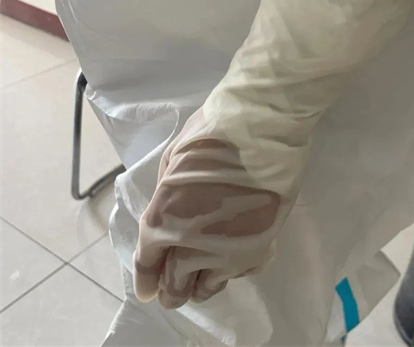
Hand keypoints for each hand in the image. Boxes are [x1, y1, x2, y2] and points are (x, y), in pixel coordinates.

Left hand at [134, 111, 280, 307]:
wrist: (262, 127)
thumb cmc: (211, 133)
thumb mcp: (172, 160)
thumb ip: (165, 198)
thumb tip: (169, 218)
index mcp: (163, 219)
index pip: (148, 264)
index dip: (147, 281)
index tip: (148, 290)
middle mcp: (192, 245)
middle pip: (176, 287)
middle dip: (170, 291)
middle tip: (172, 288)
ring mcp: (229, 252)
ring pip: (207, 288)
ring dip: (200, 284)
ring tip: (201, 273)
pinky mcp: (259, 249)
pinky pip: (240, 274)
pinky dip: (232, 269)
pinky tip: (232, 253)